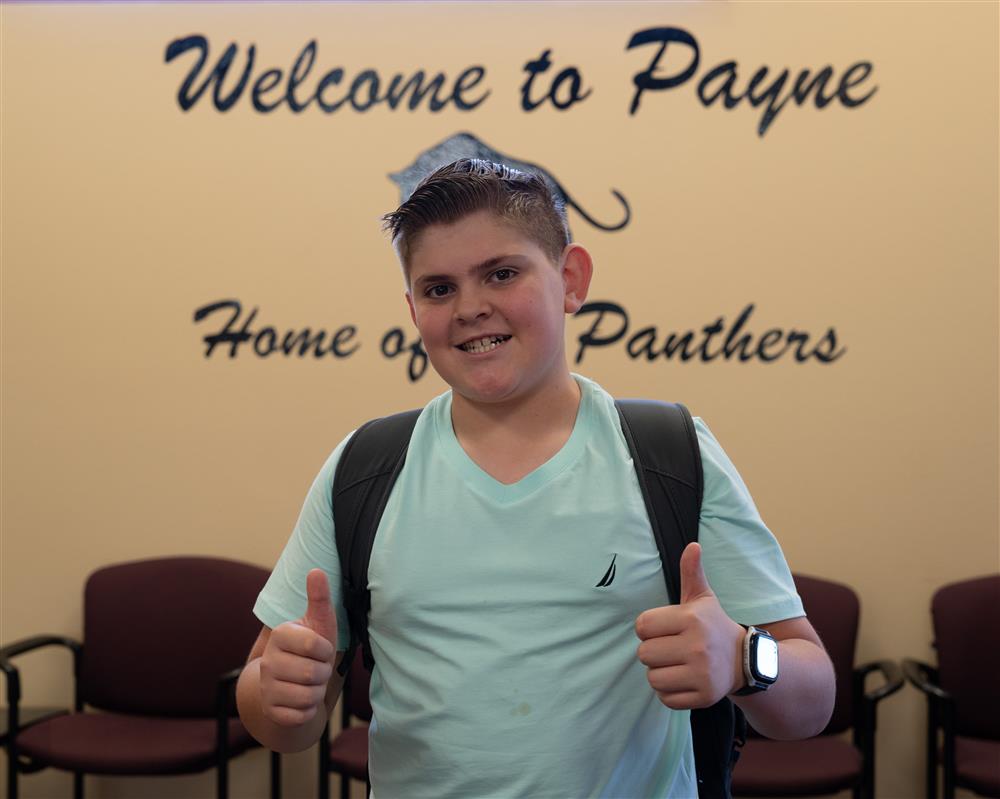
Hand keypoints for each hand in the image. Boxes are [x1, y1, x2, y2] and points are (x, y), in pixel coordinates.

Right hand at [259, 569, 337, 726]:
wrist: (290, 681)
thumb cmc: (311, 648)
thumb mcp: (319, 623)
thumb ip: (319, 598)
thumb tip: (316, 570)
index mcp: (280, 635)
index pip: (315, 646)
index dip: (325, 651)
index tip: (320, 650)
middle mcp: (268, 661)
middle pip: (313, 674)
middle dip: (323, 674)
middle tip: (316, 668)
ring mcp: (266, 687)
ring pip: (308, 697)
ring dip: (317, 692)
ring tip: (310, 683)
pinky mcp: (269, 710)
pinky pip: (300, 715)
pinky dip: (308, 710)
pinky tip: (302, 699)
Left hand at [635, 543, 744, 708]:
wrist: (745, 661)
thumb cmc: (714, 626)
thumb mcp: (703, 598)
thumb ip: (692, 572)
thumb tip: (693, 545)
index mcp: (691, 619)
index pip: (642, 626)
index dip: (649, 628)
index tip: (665, 629)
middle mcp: (697, 646)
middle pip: (644, 654)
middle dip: (654, 652)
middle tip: (672, 648)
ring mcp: (701, 674)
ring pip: (653, 678)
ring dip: (660, 673)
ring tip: (677, 665)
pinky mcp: (703, 697)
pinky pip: (665, 698)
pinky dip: (670, 692)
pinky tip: (684, 680)